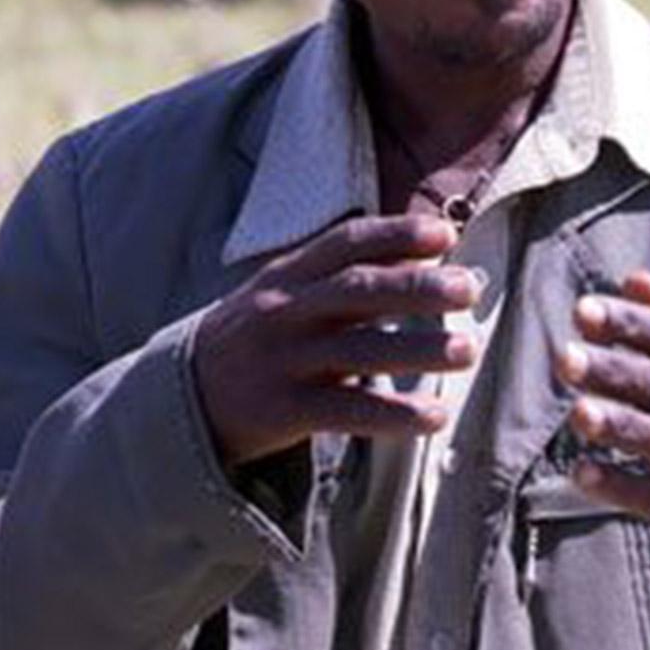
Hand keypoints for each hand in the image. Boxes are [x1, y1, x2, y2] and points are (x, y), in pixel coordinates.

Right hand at [194, 214, 481, 468]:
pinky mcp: (282, 410)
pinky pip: (346, 411)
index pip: (345, 243)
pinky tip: (434, 415)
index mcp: (288, 275)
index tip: (445, 234)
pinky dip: (394, 414)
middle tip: (469, 287)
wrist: (180, 397)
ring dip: (417, 349)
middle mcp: (285, 311)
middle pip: (357, 290)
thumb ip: (341, 276)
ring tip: (467, 350)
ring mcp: (283, 360)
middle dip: (416, 287)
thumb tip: (424, 259)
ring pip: (358, 349)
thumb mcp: (283, 293)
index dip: (396, 234)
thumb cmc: (254, 338)